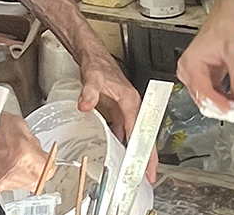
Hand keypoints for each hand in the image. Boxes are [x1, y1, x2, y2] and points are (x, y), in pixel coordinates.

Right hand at [0, 111, 53, 195]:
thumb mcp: (19, 125)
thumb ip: (33, 142)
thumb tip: (39, 150)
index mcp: (25, 155)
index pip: (48, 169)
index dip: (47, 163)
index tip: (45, 160)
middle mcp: (14, 172)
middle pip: (36, 180)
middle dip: (35, 171)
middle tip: (28, 160)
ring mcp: (1, 182)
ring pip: (20, 184)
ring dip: (18, 174)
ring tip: (8, 159)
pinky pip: (4, 186)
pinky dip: (3, 178)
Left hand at [78, 49, 158, 182]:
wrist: (92, 56)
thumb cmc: (97, 64)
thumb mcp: (92, 78)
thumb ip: (89, 93)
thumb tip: (85, 105)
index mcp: (131, 101)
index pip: (140, 130)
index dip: (143, 150)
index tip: (146, 165)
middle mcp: (132, 106)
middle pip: (143, 136)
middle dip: (147, 157)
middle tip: (148, 177)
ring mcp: (125, 109)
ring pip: (135, 136)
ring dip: (136, 153)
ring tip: (135, 172)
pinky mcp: (118, 111)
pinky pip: (125, 132)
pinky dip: (125, 145)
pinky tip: (120, 155)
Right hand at [176, 11, 233, 116]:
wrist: (225, 21)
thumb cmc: (224, 29)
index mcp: (190, 64)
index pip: (202, 92)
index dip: (219, 105)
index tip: (233, 112)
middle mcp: (188, 72)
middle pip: (203, 100)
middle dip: (222, 108)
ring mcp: (194, 77)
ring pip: (207, 101)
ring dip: (224, 106)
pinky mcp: (203, 80)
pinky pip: (212, 96)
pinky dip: (224, 100)